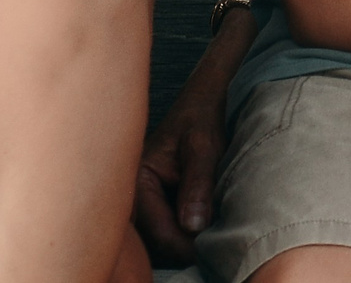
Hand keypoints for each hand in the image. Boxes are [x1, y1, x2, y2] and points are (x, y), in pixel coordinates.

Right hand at [132, 54, 227, 261]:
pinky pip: (168, 232)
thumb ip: (198, 184)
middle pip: (158, 243)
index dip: (186, 246)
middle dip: (185, 247)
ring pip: (163, 242)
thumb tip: (193, 226)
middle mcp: (134, 197)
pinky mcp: (157, 206)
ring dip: (186, 241)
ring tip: (213, 232)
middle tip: (216, 242)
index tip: (212, 248)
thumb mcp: (203, 146)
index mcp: (138, 181)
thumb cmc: (201, 119)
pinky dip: (187, 234)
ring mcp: (145, 204)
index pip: (159, 232)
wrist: (203, 102)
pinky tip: (206, 225)